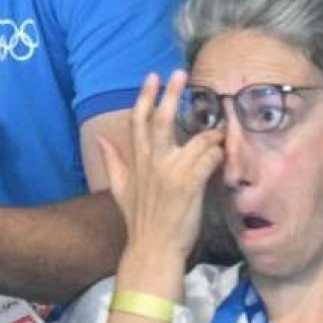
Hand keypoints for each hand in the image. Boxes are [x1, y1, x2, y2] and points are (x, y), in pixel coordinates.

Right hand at [100, 71, 224, 270]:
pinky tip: (222, 156)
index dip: (145, 96)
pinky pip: (210, 159)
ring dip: (211, 135)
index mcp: (138, 161)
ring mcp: (172, 172)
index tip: (152, 76)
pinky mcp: (190, 184)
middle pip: (161, 119)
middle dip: (171, 94)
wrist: (153, 249)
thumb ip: (112, 162)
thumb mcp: (120, 190)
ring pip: (196, 139)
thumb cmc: (140, 221)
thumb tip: (100, 140)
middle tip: (180, 73)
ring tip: (220, 132)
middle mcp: (154, 162)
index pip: (138, 121)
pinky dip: (218, 155)